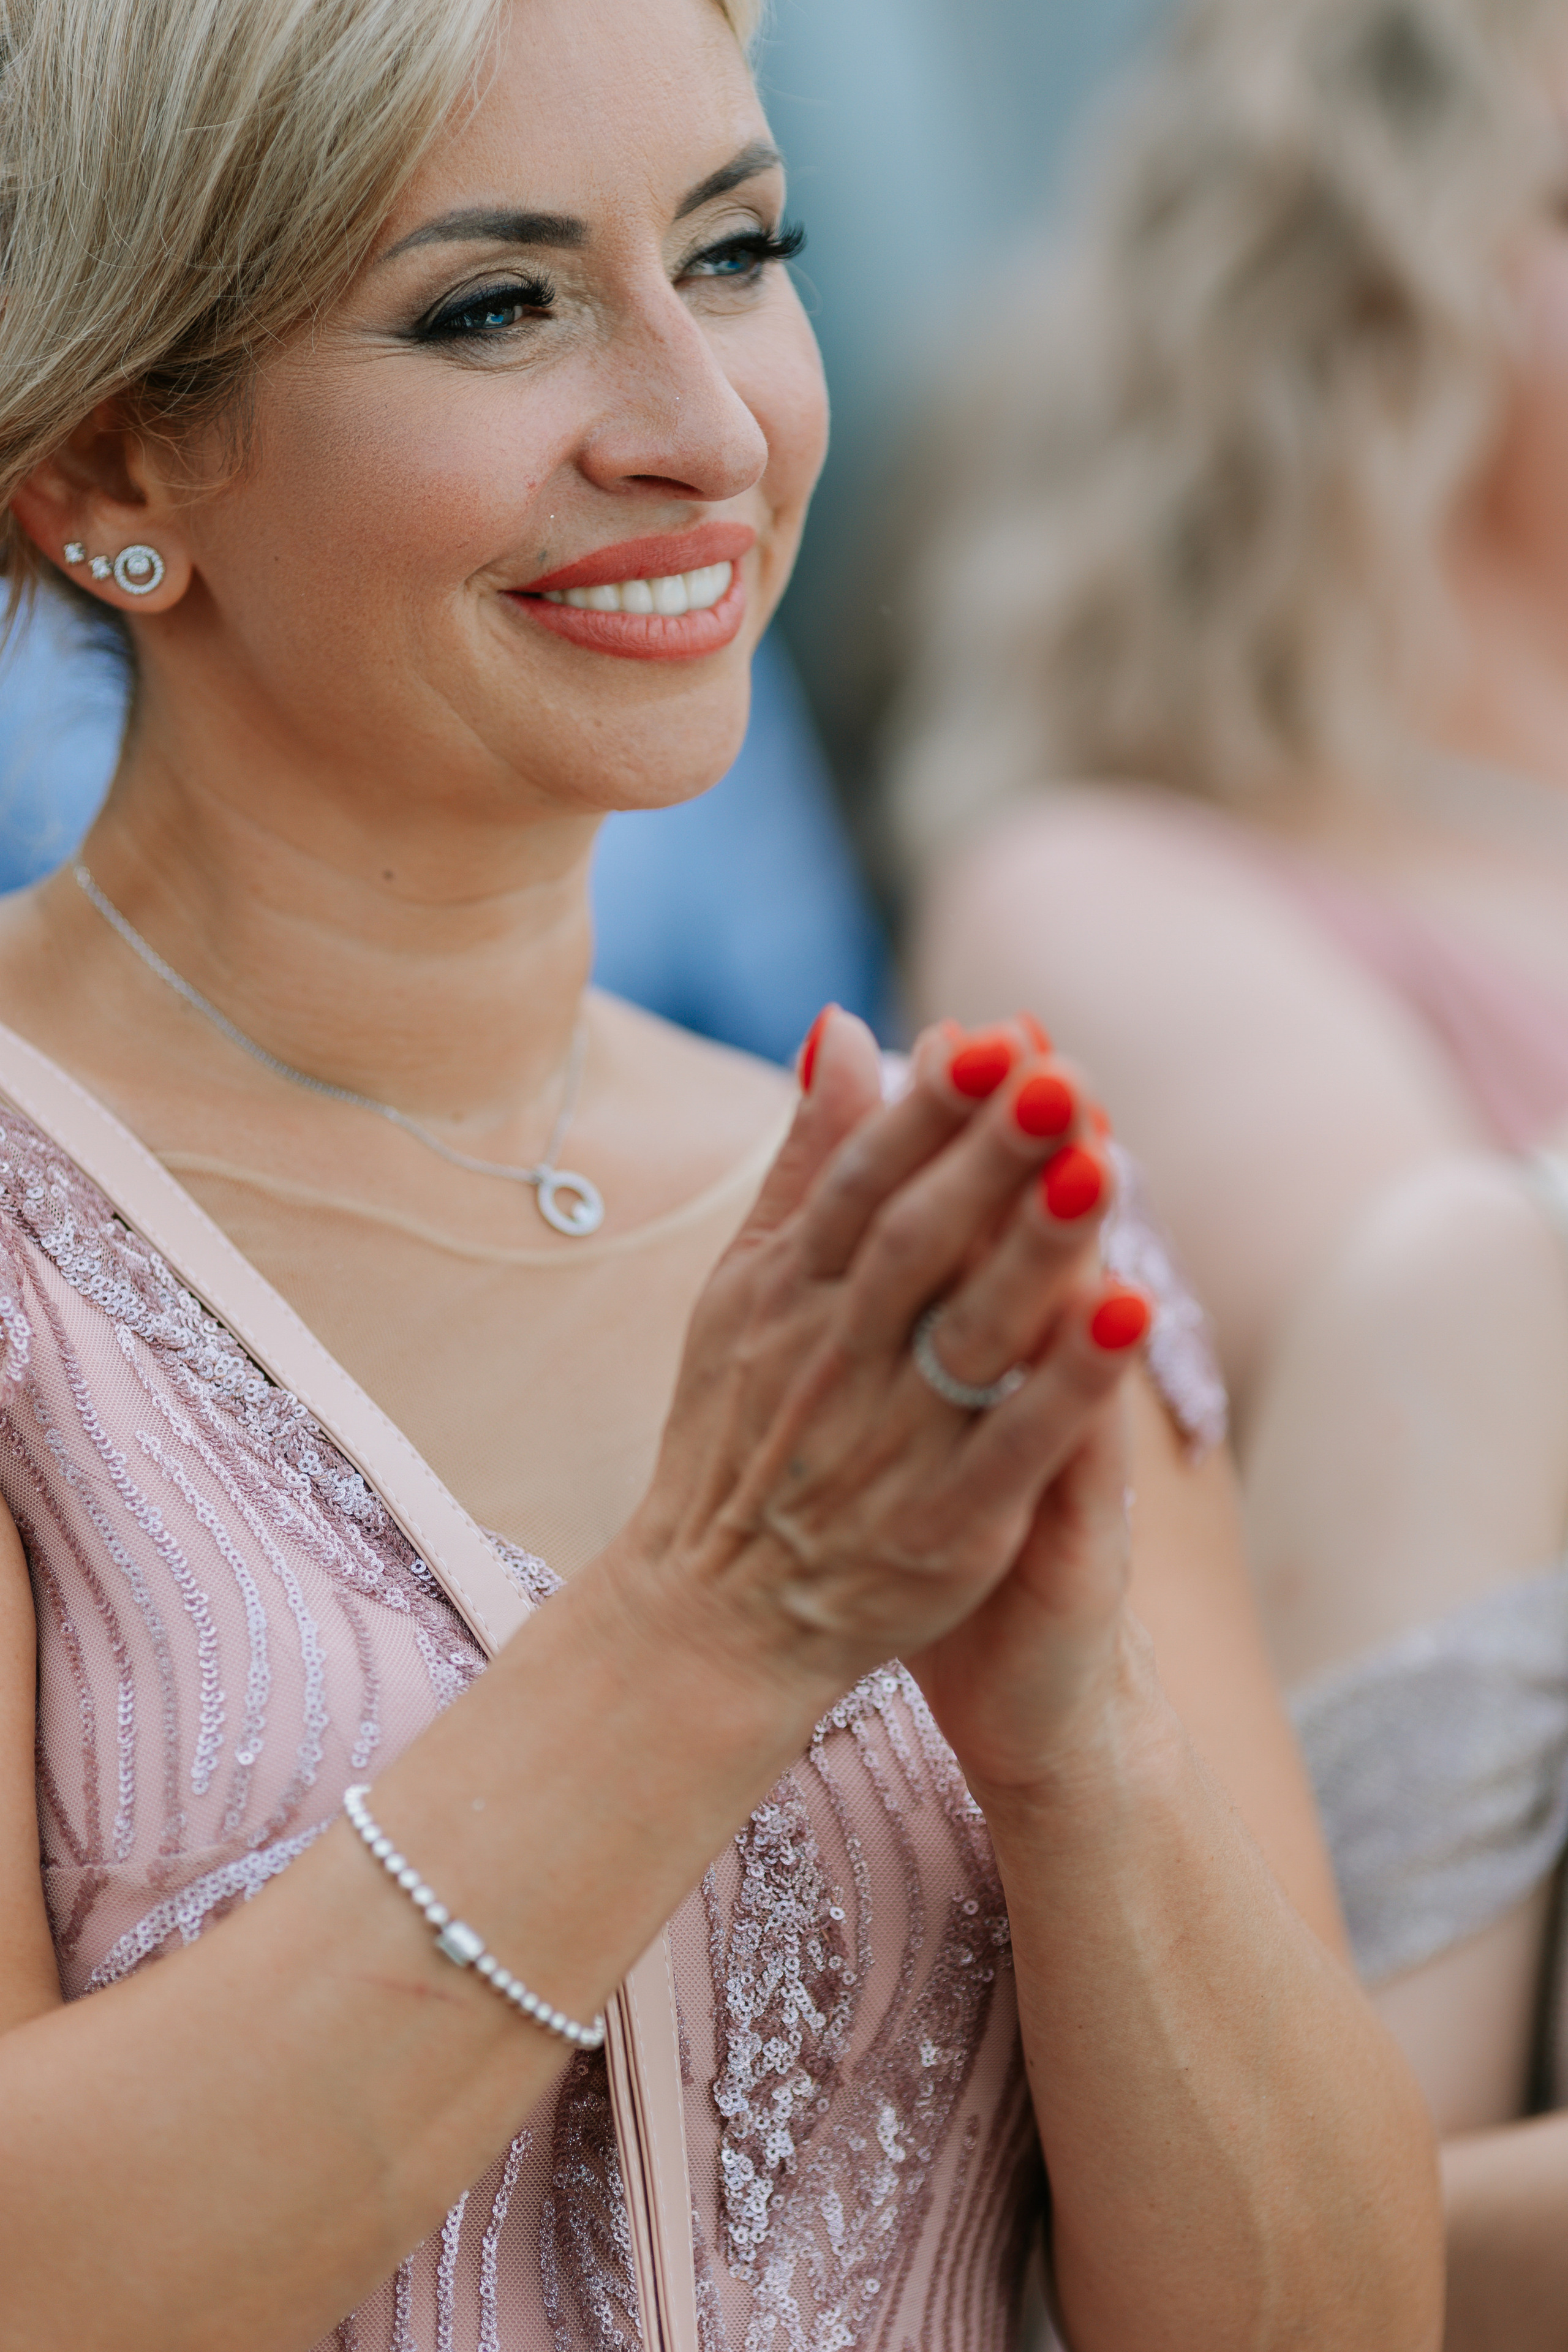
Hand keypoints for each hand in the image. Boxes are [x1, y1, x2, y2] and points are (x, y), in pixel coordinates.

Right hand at [614, 1008, 1150, 1737]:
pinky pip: (1014, 1448)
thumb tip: (844, 1025)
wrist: (713, 1620)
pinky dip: (1071, 1384)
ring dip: (1037, 1250)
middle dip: (989, 1156)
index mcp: (786, 1294)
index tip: (989, 1037)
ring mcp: (887, 1449)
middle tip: (1061, 1074)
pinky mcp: (941, 1533)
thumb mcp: (743, 1291)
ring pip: (971, 1335)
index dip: (926, 1110)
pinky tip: (1131, 1314)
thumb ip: (804, 1162)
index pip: (858, 1183)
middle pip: (917, 1243)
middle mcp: (832, 1361)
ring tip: (1104, 1166)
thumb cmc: (738, 1434)